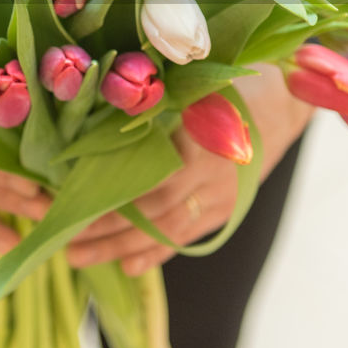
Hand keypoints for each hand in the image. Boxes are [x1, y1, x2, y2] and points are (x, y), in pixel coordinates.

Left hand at [65, 64, 311, 275]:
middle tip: (61, 238)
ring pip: (166, 230)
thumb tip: (94, 121)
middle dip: (104, 227)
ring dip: (120, 247)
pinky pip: (188, 235)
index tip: (65, 200)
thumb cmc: (232, 82)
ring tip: (78, 256)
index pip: (145, 177)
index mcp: (201, 139)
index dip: (105, 193)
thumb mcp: (195, 84)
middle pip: (151, 209)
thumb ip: (156, 106)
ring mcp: (223, 197)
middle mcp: (213, 175)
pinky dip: (157, 252)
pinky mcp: (227, 209)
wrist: (286, 101)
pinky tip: (128, 265)